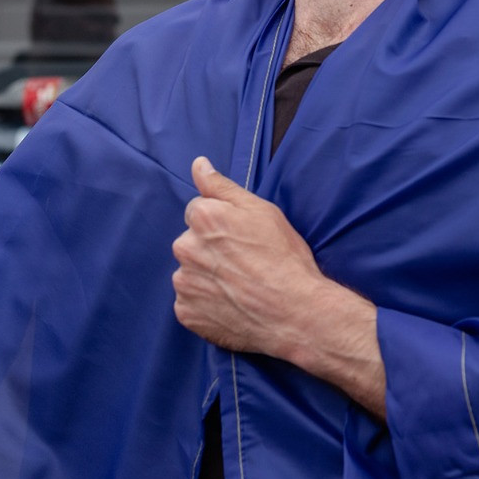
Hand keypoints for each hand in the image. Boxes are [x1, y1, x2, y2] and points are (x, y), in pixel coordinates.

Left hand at [172, 157, 386, 416]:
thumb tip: (198, 164)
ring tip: (238, 287)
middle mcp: (185, 248)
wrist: (294, 312)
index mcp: (202, 218)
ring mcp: (184, 283)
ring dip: (207, 277)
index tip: (242, 238)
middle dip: (210, 249)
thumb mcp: (261, 210)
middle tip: (243, 263)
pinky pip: (190, 303)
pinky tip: (230, 304)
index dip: (222, 223)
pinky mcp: (186, 313)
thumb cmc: (283, 257)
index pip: (199, 211)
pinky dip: (205, 304)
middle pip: (191, 242)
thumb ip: (222, 186)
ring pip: (190, 273)